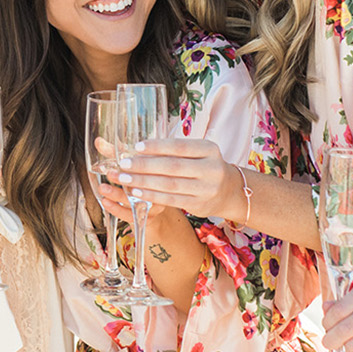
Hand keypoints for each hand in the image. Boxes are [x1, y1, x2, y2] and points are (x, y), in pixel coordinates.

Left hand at [114, 136, 239, 219]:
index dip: (157, 147)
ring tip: (124, 178)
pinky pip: (171, 199)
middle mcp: (211, 168)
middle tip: (124, 164)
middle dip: (145, 165)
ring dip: (144, 182)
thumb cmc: (204, 165)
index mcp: (209, 149)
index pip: (180, 146)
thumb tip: (138, 149)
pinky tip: (136, 192)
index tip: (136, 147)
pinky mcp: (199, 205)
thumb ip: (174, 150)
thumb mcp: (197, 153)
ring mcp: (207, 188)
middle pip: (173, 166)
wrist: (228, 191)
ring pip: (170, 185)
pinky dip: (152, 196)